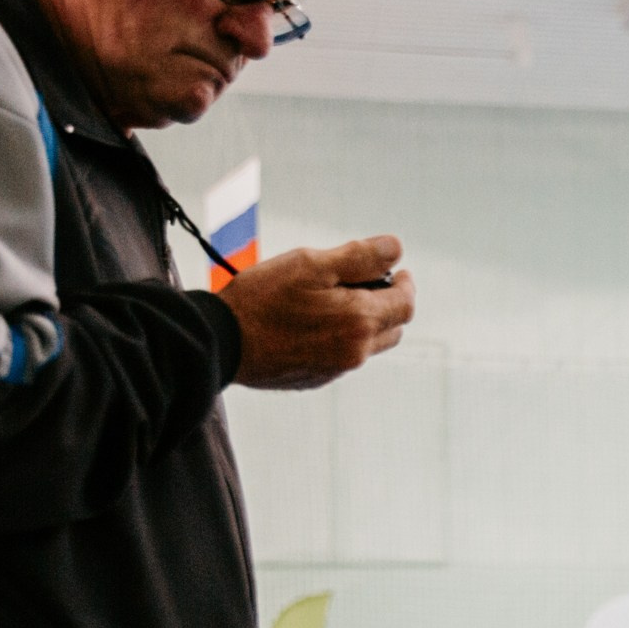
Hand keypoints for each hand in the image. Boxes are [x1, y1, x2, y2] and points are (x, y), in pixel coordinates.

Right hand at [220, 235, 416, 390]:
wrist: (223, 342)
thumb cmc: (263, 299)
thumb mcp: (311, 264)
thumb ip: (360, 257)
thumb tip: (396, 248)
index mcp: (360, 321)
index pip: (405, 304)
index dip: (405, 284)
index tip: (397, 271)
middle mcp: (355, 351)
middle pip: (393, 327)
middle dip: (388, 303)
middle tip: (366, 282)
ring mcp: (336, 369)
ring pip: (369, 345)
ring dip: (366, 322)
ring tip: (336, 299)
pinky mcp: (316, 378)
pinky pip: (344, 357)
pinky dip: (343, 338)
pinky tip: (314, 322)